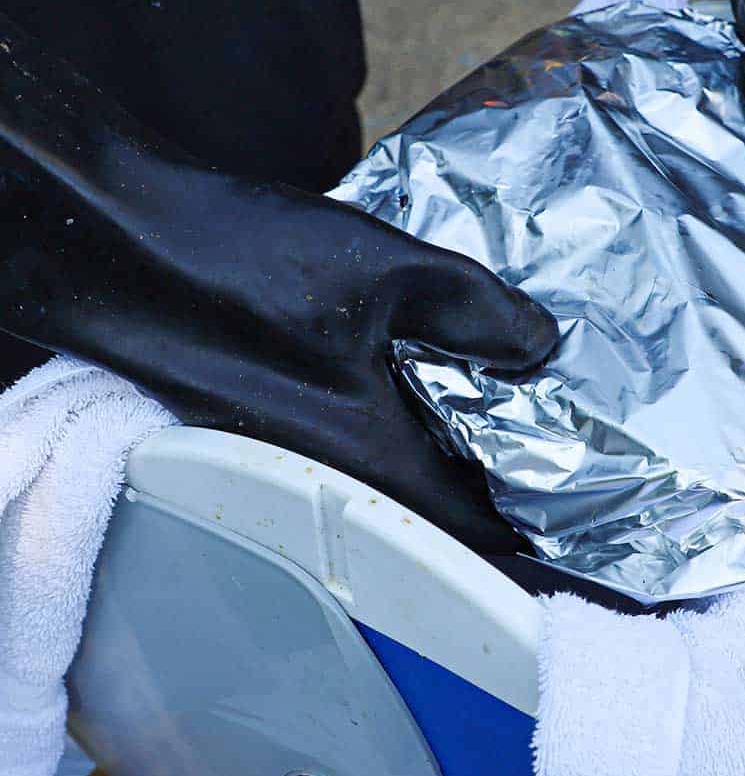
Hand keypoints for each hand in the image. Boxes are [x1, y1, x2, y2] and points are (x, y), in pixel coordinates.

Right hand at [0, 14, 557, 553]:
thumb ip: (480, 312)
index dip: (547, 528)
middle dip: (510, 485)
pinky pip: (362, 444)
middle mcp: (334, 481)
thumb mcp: (388, 272)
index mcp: (375, 466)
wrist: (120, 243)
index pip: (484, 533)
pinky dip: (407, 423)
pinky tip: (427, 373)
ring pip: (403, 478)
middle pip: (446, 511)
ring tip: (515, 411)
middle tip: (570, 451)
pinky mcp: (273, 423)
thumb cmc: (237, 264)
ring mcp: (297, 456)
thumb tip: (543, 344)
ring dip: (457, 451)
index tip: (593, 515)